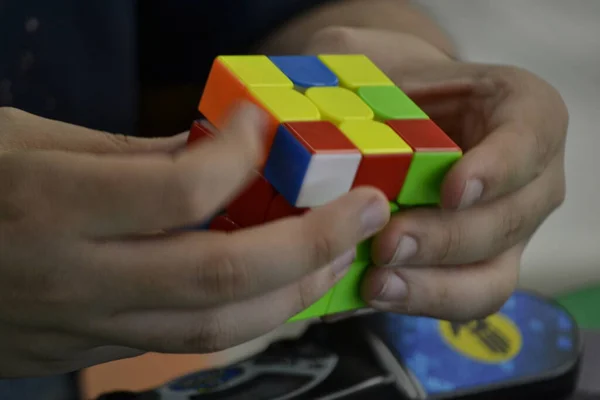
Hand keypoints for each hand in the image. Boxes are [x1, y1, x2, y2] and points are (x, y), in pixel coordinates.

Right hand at [0, 105, 389, 376]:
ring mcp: (87, 324)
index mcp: (48, 204)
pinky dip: (251, 316)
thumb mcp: (26, 140)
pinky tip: (283, 287)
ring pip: (218, 326)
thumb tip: (214, 154)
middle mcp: (74, 275)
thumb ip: (130, 156)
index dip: (238, 154)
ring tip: (340, 255)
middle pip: (223, 272)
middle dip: (313, 242)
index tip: (261, 128)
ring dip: (296, 292)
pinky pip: (189, 341)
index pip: (179, 187)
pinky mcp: (92, 349)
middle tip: (364, 210)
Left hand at [306, 27, 567, 320]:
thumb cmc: (396, 90)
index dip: (499, 167)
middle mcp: (528, 178)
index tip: (452, 187)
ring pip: (491, 275)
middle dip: (446, 239)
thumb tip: (297, 114)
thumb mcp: (376, 62)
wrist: (400, 124)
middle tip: (388, 243)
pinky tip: (369, 293)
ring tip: (376, 283)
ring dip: (434, 287)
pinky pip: (459, 299)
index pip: (532, 136)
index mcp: (521, 113)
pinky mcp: (474, 268)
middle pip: (509, 220)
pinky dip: (415, 301)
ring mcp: (505, 230)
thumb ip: (350, 70)